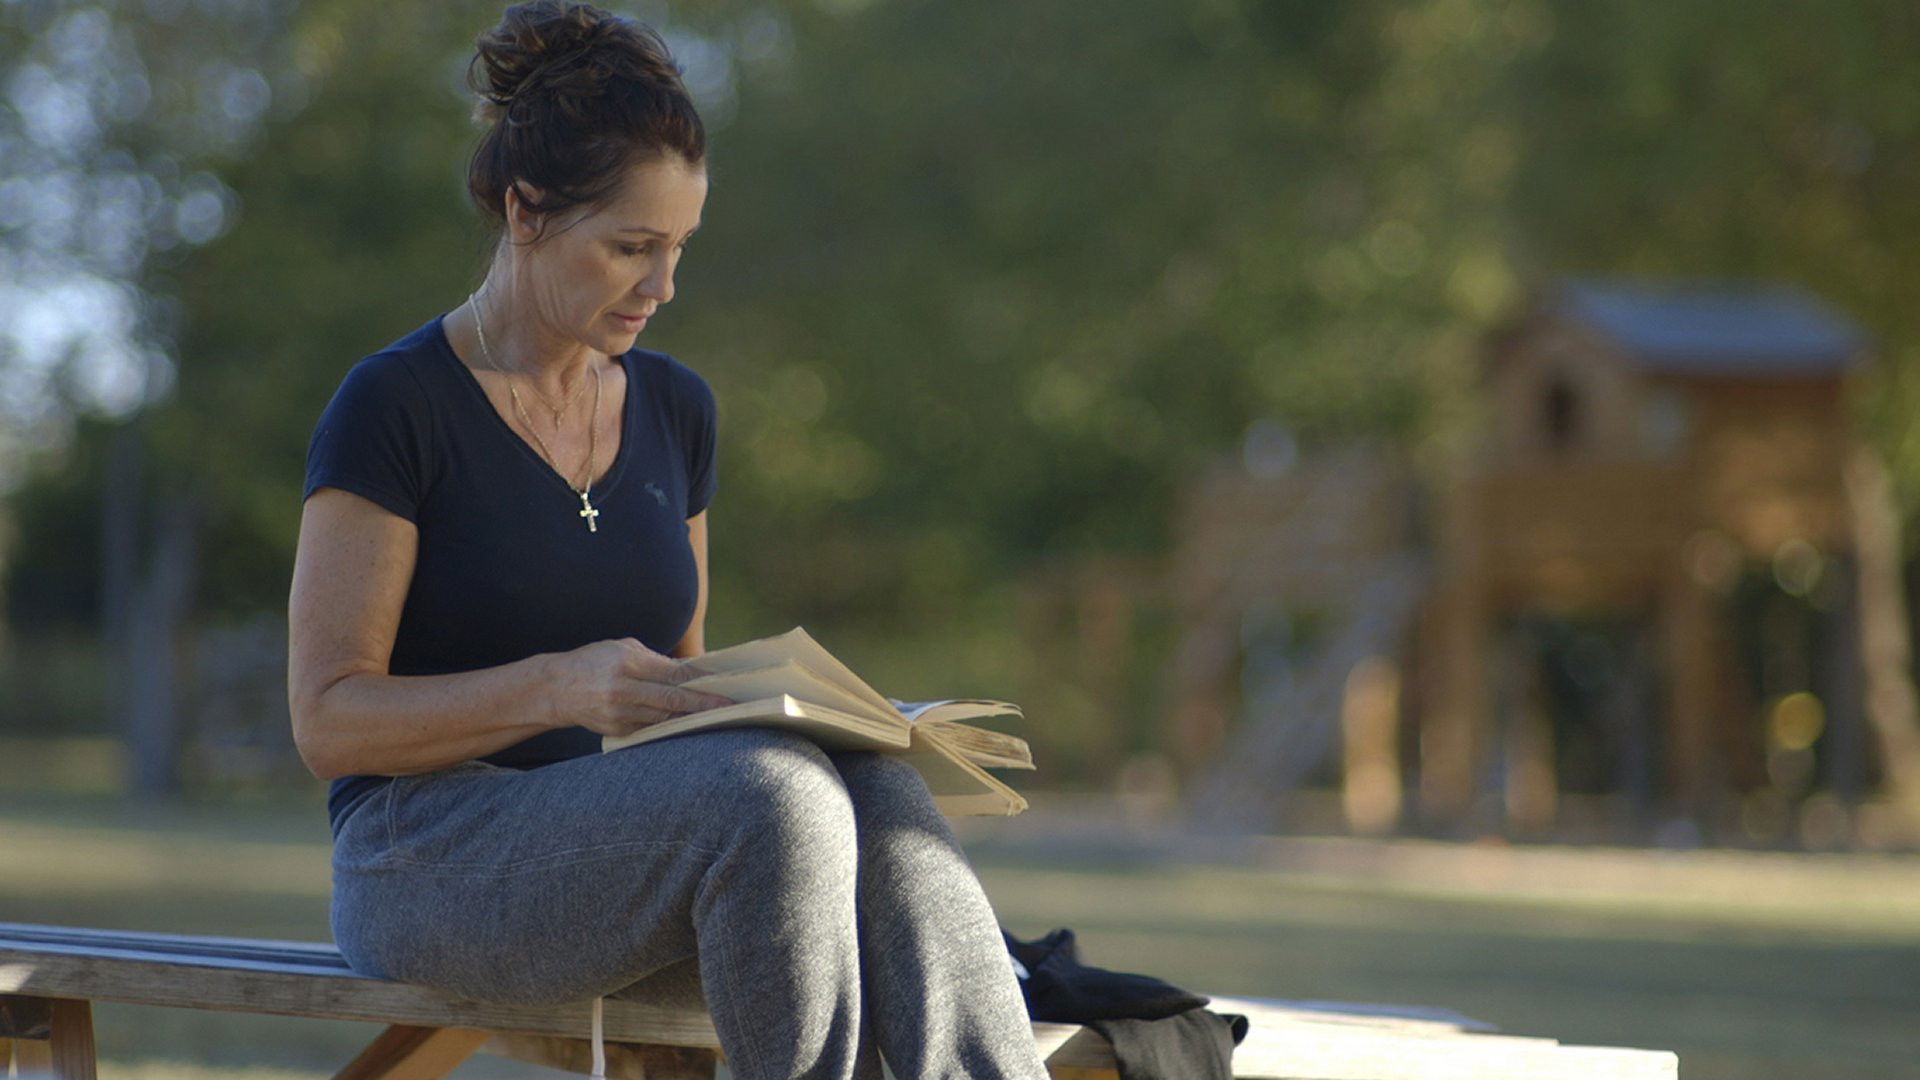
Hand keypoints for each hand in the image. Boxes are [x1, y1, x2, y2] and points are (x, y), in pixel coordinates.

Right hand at [544, 638, 732, 737]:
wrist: (556, 690)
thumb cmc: (593, 662)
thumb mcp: (623, 648)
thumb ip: (656, 660)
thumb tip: (689, 671)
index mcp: (625, 664)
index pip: (671, 674)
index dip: (698, 681)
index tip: (721, 684)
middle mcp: (622, 691)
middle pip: (672, 701)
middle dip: (703, 705)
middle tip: (729, 707)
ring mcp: (619, 715)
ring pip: (665, 718)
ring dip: (691, 717)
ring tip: (715, 714)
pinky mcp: (618, 731)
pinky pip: (652, 727)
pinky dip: (671, 723)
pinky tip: (688, 721)